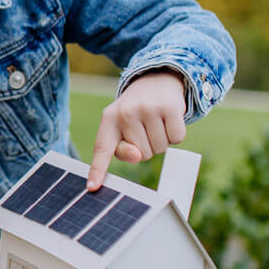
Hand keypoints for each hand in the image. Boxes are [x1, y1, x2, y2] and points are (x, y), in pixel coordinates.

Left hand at [88, 70, 186, 189]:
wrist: (155, 81)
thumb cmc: (136, 112)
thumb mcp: (123, 126)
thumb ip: (124, 149)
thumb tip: (137, 155)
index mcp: (109, 119)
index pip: (102, 148)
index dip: (97, 170)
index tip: (92, 187)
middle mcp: (125, 112)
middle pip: (141, 155)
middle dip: (147, 146)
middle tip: (145, 127)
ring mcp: (148, 108)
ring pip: (160, 149)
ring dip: (161, 141)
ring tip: (156, 122)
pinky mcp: (169, 107)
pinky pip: (177, 140)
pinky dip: (175, 135)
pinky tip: (169, 119)